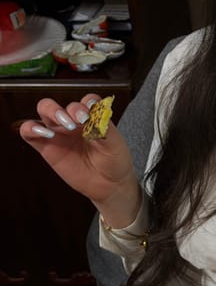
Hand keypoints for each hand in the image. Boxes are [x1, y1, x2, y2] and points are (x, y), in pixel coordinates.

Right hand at [19, 94, 139, 225]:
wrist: (109, 185)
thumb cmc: (114, 161)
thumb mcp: (115, 144)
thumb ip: (104, 129)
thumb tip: (93, 117)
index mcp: (91, 117)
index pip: (86, 100)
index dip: (88, 103)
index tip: (92, 115)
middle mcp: (73, 121)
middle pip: (63, 101)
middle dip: (67, 108)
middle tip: (77, 121)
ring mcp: (58, 133)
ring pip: (44, 110)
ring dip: (51, 111)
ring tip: (65, 126)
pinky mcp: (47, 148)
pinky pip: (29, 133)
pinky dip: (30, 128)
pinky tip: (45, 133)